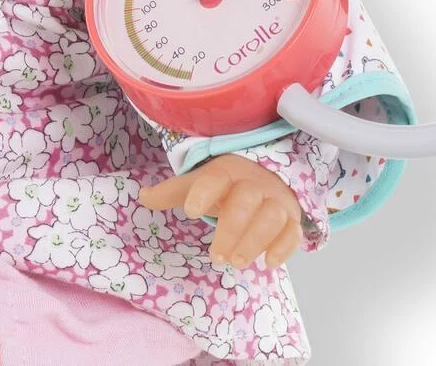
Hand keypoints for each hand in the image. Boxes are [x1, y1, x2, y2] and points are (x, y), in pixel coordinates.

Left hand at [139, 153, 303, 268]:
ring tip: (236, 262)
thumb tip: (142, 196)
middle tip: (216, 257)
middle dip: (232, 228)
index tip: (189, 211)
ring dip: (255, 240)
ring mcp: (275, 201)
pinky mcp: (291, 219)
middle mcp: (254, 184)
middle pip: (246, 200)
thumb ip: (173, 192)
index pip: (216, 178)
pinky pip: (293, 231)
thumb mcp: (199, 183)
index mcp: (228, 172)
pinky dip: (284, 247)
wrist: (265, 178)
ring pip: (273, 215)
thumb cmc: (226, 186)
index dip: (203, 192)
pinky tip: (269, 263)